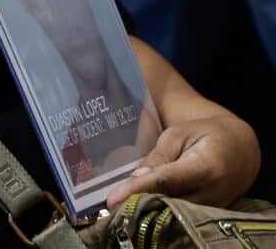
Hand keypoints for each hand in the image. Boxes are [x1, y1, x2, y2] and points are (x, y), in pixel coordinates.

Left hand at [105, 114, 260, 209]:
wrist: (240, 148)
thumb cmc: (205, 135)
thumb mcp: (179, 135)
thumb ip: (158, 157)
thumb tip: (136, 178)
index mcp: (206, 165)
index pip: (167, 181)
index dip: (139, 189)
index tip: (114, 198)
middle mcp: (213, 192)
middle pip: (169, 203)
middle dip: (139, 203)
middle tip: (110, 203)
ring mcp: (213, 207)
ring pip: (174, 214)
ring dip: (148, 210)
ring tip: (121, 205)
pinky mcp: (208, 215)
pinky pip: (180, 216)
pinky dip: (160, 212)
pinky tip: (140, 207)